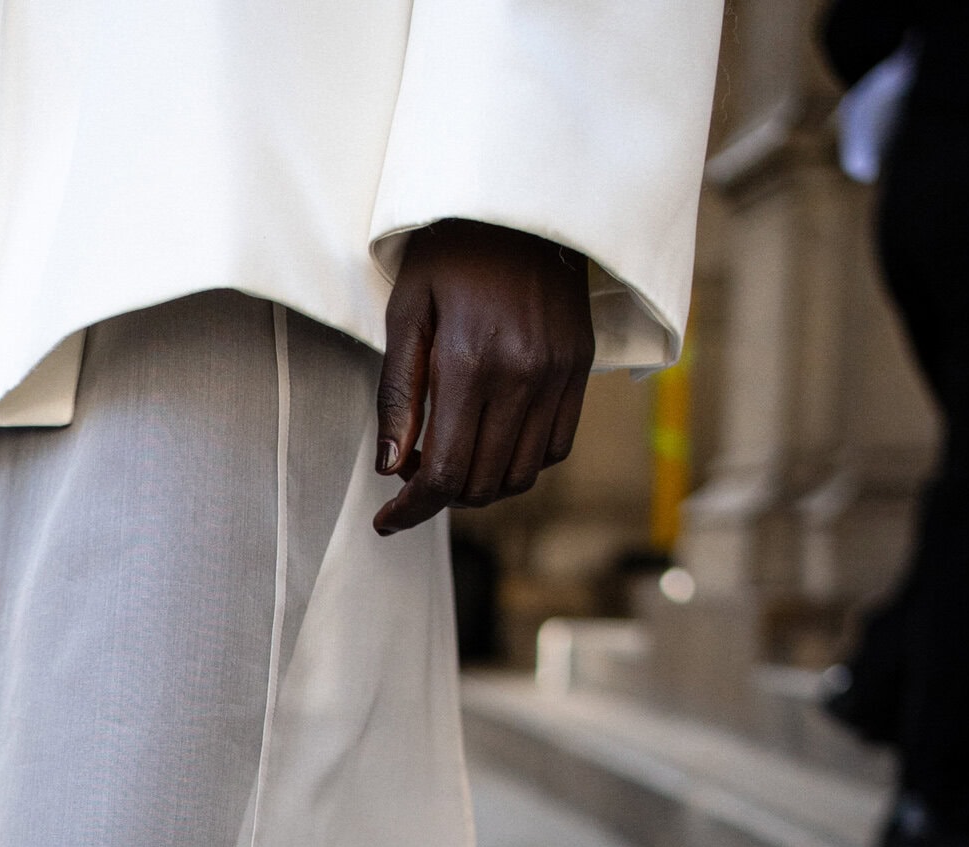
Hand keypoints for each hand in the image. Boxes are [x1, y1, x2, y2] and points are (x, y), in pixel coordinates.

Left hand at [374, 220, 593, 534]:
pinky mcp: (579, 369)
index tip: (389, 520)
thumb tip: (392, 468)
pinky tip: (493, 440)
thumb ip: (398, 396)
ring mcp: (557, 374)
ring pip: (521, 476)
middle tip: (416, 471)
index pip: (445, 472)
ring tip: (454, 457)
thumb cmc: (453, 253)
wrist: (524, 203)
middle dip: (441, 496)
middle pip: (482, 484)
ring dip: (481, 486)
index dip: (413, 510)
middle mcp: (521, 375)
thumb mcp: (408, 313)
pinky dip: (520, 463)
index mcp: (469, 361)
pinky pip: (554, 449)